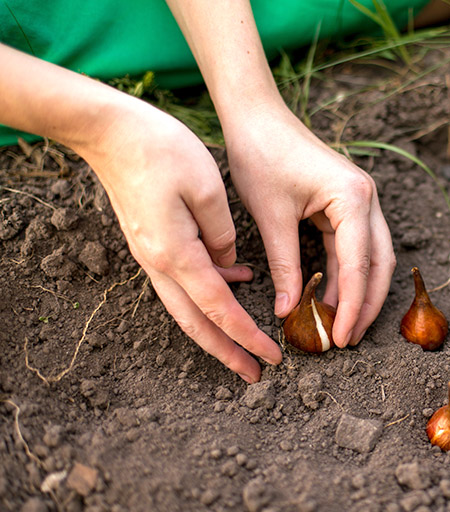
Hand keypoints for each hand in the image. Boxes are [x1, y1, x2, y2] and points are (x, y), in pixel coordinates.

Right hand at [80, 99, 281, 382]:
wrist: (109, 131)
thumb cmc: (161, 150)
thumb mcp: (207, 188)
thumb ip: (223, 234)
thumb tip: (231, 264)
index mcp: (177, 254)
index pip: (219, 309)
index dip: (247, 337)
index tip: (272, 357)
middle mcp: (159, 263)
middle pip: (196, 323)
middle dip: (227, 352)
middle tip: (255, 374)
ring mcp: (151, 254)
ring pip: (186, 307)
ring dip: (216, 330)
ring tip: (246, 344)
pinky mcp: (152, 243)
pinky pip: (183, 280)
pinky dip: (209, 292)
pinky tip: (237, 279)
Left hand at [223, 105, 395, 346]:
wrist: (256, 116)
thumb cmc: (261, 156)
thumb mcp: (271, 217)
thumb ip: (285, 265)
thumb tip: (289, 311)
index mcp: (353, 198)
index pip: (359, 264)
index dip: (352, 306)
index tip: (342, 337)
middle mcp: (367, 198)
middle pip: (379, 263)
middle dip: (367, 304)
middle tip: (349, 339)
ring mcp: (360, 200)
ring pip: (372, 257)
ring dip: (359, 292)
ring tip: (341, 325)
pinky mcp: (347, 204)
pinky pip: (354, 246)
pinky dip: (345, 274)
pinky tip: (331, 297)